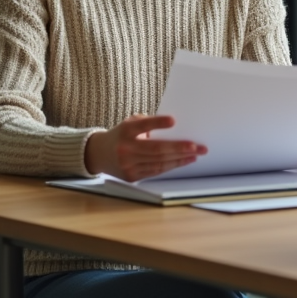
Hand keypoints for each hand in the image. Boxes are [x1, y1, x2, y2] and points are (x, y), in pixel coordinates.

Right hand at [84, 114, 207, 180]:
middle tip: (198, 146)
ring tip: (196, 154)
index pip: (143, 125)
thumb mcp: (130, 123)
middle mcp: (125, 148)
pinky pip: (156, 171)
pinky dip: (171, 166)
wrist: (98, 154)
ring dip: (180, 159)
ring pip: (158, 162)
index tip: (174, 121)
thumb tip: (175, 128)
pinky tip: (184, 161)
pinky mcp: (131, 176)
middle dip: (179, 148)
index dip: (158, 123)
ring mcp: (128, 164)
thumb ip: (148, 123)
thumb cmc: (122, 135)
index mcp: (126, 131)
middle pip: (156, 149)